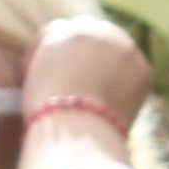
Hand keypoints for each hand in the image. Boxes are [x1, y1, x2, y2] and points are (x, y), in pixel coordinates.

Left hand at [16, 17, 155, 168]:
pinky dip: (37, 51)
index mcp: (139, 69)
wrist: (80, 130)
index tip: (73, 83)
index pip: (112, 58)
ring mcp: (99, 36)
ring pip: (72, 32)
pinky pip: (51, 33)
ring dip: (55, 52)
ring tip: (39, 79)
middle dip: (74, 56)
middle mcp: (125, 46)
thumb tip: (92, 104)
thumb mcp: (111, 119)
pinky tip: (29, 73)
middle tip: (53, 79)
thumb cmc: (90, 137)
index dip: (89, 69)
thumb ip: (107, 100)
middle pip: (95, 40)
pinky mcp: (73, 33)